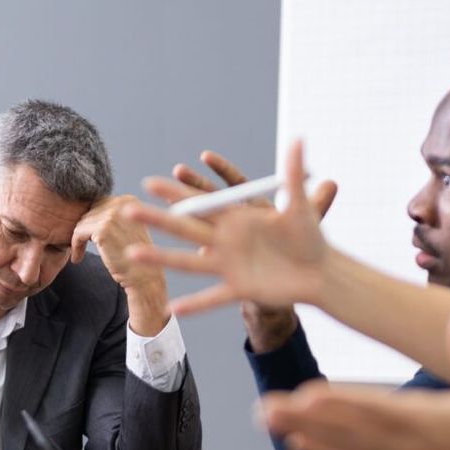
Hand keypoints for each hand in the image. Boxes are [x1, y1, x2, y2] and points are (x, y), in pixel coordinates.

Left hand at [72, 194, 168, 335]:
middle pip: (89, 211)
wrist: (144, 277)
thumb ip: (112, 216)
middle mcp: (122, 203)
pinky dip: (75, 245)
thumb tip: (86, 210)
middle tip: (80, 247)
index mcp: (129, 200)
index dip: (91, 222)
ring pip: (81, 222)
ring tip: (79, 254)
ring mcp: (113, 215)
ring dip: (77, 239)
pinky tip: (78, 258)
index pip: (98, 204)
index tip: (88, 239)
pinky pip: (78, 232)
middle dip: (83, 230)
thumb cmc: (134, 257)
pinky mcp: (103, 229)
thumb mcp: (126, 228)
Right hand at [124, 140, 333, 315]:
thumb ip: (295, 176)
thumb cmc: (311, 239)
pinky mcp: (238, 288)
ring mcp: (229, 266)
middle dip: (158, 218)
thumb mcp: (302, 208)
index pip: (203, 201)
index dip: (180, 191)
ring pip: (188, 262)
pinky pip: (211, 298)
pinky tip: (171, 309)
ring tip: (132, 254)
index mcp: (237, 218)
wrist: (320, 274)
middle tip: (129, 210)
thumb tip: (298, 140)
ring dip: (161, 257)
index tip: (157, 181)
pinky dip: (194, 305)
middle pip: (186, 227)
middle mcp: (226, 240)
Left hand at [261, 307, 449, 449]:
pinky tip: (295, 444)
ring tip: (266, 420)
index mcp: (427, 419)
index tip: (306, 396)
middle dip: (303, 418)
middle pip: (346, 430)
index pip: (375, 410)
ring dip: (302, 434)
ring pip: (342, 448)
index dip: (340, 404)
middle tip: (263, 407)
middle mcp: (405, 445)